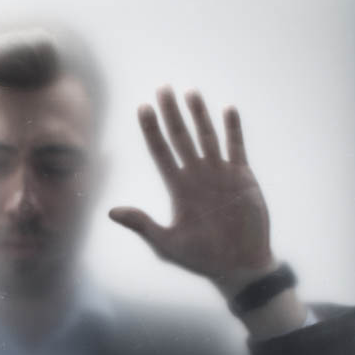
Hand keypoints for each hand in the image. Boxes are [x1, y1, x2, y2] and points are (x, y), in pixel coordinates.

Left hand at [109, 86, 272, 296]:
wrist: (238, 266)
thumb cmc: (201, 258)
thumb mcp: (166, 243)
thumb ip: (142, 224)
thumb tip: (111, 212)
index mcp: (177, 188)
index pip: (161, 151)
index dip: (151, 130)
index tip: (142, 108)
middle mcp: (196, 176)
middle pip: (181, 137)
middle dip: (171, 113)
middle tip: (162, 87)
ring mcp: (220, 174)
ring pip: (207, 137)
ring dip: (199, 115)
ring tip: (190, 92)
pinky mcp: (242, 177)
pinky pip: (236, 147)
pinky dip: (233, 129)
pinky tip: (228, 109)